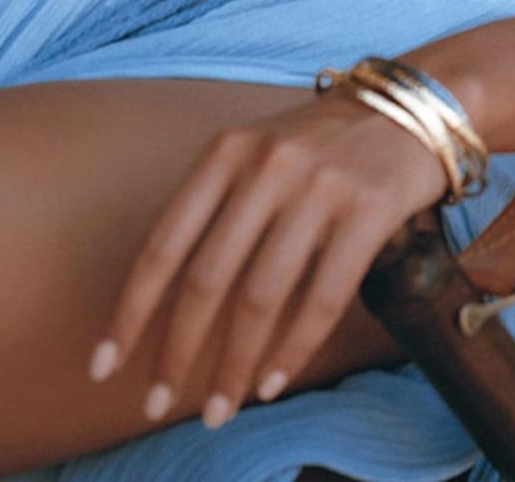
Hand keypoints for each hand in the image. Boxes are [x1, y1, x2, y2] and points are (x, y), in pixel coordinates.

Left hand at [87, 91, 450, 430]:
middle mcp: (267, 165)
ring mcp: (319, 187)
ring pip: (260, 298)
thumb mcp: (257, 151)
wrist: (411, 106)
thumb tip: (161, 301)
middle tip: (158, 404)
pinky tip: (271, 382)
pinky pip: (322, 298)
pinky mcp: (368, 211)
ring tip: (218, 409)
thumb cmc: (321, 143)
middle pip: (207, 278)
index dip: (130, 310)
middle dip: (176, 352)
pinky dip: (292, 350)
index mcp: (227, 150)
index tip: (103, 365)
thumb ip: (214, 206)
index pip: (164, 242)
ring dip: (233, 366)